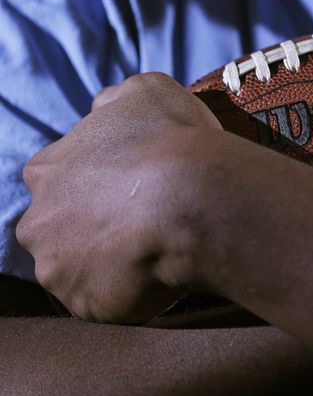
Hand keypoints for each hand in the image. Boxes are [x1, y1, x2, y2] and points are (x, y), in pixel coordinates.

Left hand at [17, 72, 222, 323]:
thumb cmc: (169, 138)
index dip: (92, 179)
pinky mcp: (81, 305)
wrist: (191, 198)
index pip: (56, 176)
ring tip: (148, 248)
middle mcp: (38, 219)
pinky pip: (99, 301)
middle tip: (135, 219)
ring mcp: (55, 266)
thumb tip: (102, 109)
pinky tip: (152, 272)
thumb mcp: (145, 90)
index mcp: (47, 167)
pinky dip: (121, 291)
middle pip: (56, 226)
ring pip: (74, 267)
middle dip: (87, 224)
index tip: (125, 183)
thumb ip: (113, 101)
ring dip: (102, 260)